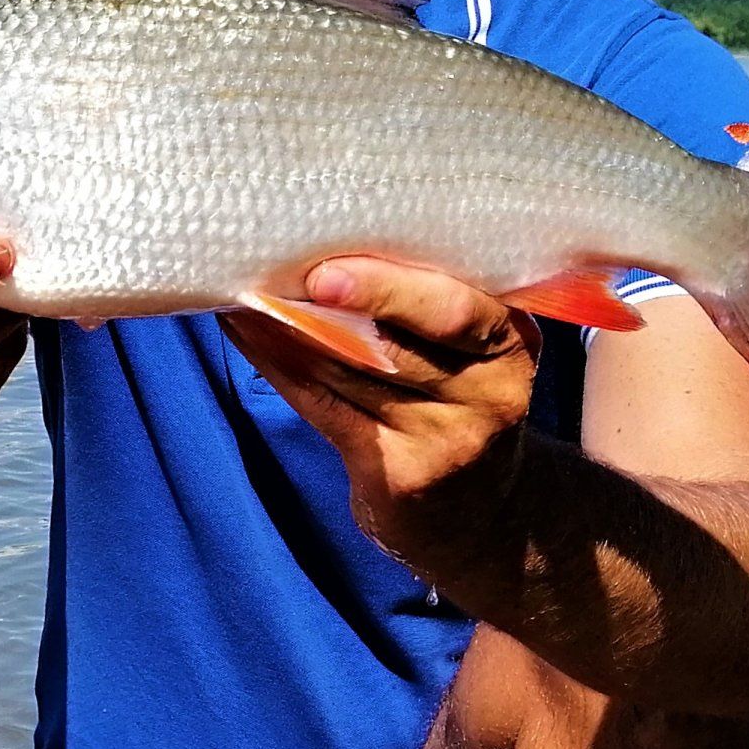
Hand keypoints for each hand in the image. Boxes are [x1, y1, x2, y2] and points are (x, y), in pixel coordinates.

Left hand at [220, 257, 541, 576]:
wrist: (481, 513)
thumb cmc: (459, 400)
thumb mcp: (471, 350)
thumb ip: (424, 302)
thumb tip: (327, 236)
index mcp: (508, 340)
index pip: (451, 308)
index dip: (388, 288)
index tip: (326, 270)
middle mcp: (487, 391)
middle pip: (396, 344)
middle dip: (330, 309)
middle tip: (271, 278)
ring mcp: (445, 439)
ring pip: (349, 374)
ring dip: (286, 330)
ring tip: (241, 291)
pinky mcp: (399, 475)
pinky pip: (324, 407)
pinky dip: (279, 365)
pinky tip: (245, 334)